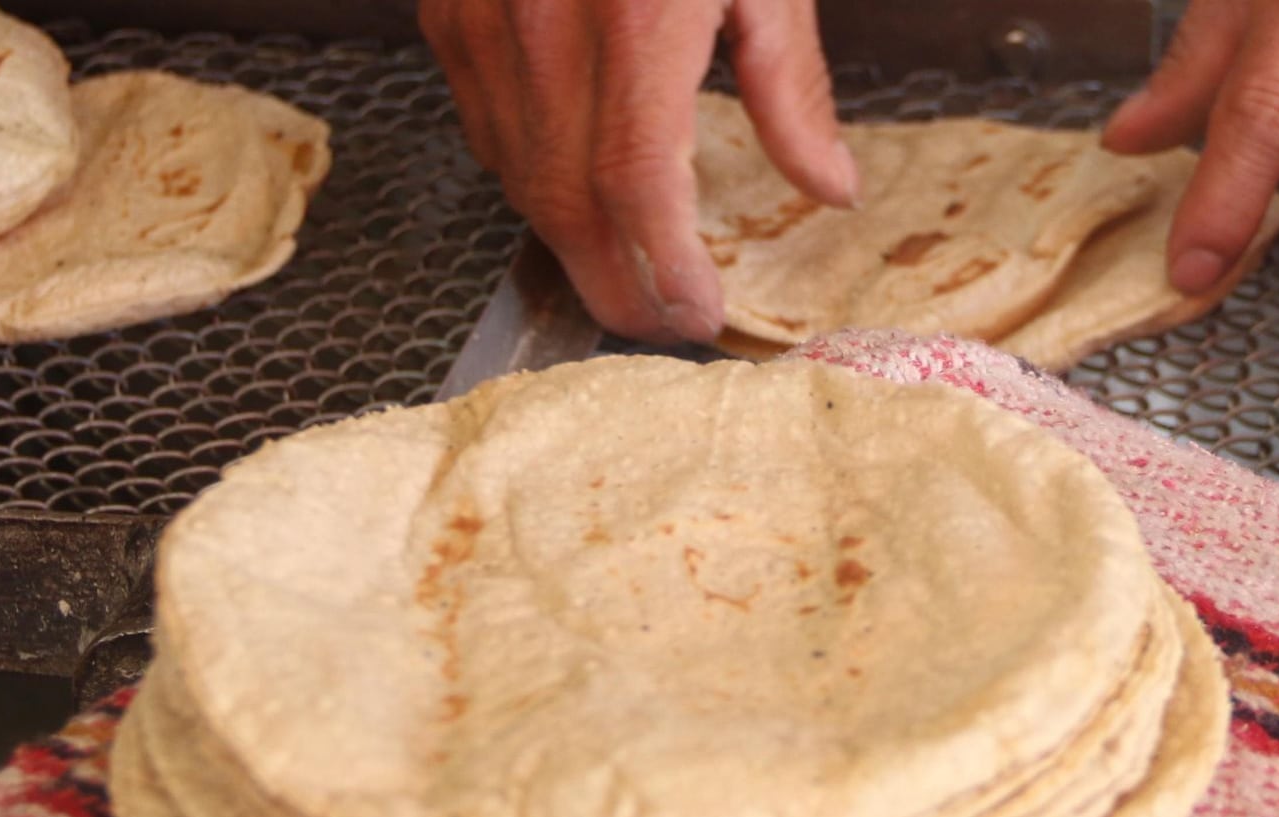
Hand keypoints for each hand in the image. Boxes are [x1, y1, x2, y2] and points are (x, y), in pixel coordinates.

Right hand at [419, 0, 859, 342]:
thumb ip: (790, 85)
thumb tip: (827, 185)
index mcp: (636, 18)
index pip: (635, 186)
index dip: (663, 267)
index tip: (699, 313)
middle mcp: (544, 28)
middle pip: (566, 205)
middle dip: (616, 285)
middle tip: (663, 325)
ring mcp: (484, 24)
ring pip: (515, 179)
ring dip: (572, 245)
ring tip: (627, 276)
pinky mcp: (451, 14)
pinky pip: (484, 131)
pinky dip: (528, 181)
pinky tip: (571, 197)